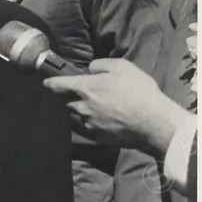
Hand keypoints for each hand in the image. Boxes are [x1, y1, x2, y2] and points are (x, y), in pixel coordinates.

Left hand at [43, 58, 189, 153]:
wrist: (154, 121)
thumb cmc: (138, 91)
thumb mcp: (122, 66)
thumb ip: (100, 64)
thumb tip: (90, 69)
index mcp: (85, 88)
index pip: (58, 85)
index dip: (51, 82)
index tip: (47, 83)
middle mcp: (82, 106)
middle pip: (66, 102)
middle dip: (69, 98)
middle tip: (78, 95)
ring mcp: (89, 123)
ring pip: (76, 116)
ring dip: (79, 112)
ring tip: (90, 109)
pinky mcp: (98, 137)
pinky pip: (86, 129)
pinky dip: (89, 124)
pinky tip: (99, 122)